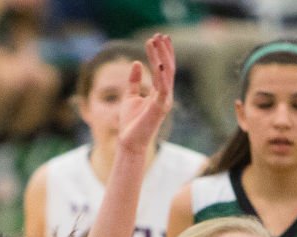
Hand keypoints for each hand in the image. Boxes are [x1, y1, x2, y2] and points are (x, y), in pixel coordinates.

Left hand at [117, 33, 174, 155]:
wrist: (129, 141)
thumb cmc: (130, 122)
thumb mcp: (130, 96)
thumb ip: (133, 81)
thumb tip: (135, 63)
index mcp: (159, 93)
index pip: (163, 69)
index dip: (161, 53)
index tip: (158, 37)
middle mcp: (165, 95)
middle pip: (168, 68)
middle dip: (164, 51)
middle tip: (159, 34)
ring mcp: (164, 101)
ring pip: (166, 74)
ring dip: (162, 57)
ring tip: (156, 41)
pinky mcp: (160, 108)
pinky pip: (163, 88)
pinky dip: (162, 75)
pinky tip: (159, 62)